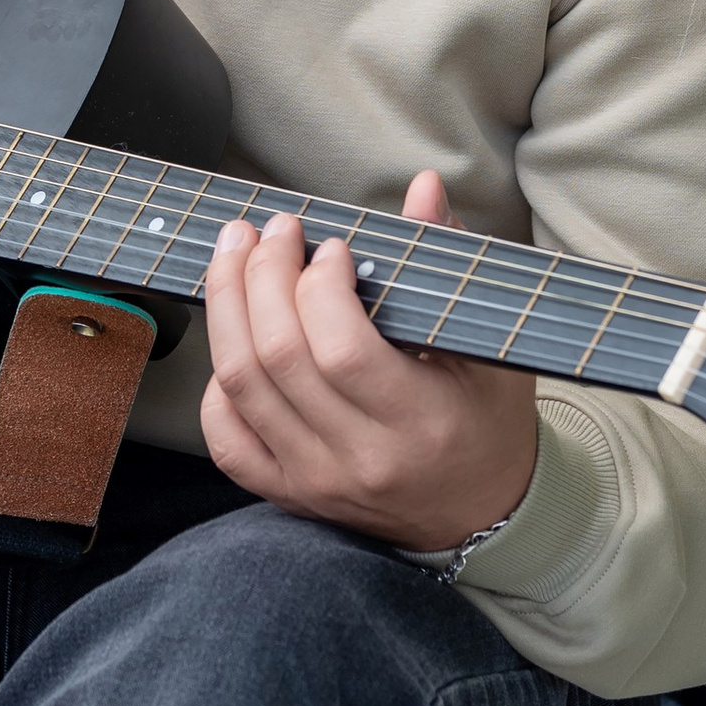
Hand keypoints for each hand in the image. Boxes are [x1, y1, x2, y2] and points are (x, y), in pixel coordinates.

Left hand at [199, 168, 537, 553]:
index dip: (320, 285)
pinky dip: (216, 384)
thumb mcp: (488, 344)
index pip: (341, 349)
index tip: (335, 247)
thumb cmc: (489, 422)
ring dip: (226, 308)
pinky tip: (234, 338)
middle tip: (275, 230)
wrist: (484, 516)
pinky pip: (227, 441)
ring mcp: (315, 481)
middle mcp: (359, 459)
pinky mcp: (289, 494)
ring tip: (235, 256)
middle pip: (278, 358)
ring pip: (240, 388)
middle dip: (262, 276)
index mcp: (419, 423)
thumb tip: (423, 189)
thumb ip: (447, 261)